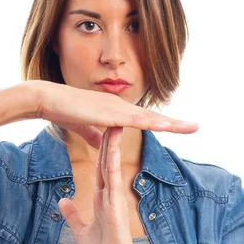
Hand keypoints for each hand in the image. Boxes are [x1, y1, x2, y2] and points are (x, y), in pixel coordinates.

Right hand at [33, 80, 198, 148]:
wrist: (49, 99)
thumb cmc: (63, 110)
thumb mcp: (82, 127)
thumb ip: (93, 135)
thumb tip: (101, 144)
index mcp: (114, 109)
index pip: (142, 118)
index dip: (159, 123)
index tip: (175, 127)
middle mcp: (120, 106)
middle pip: (152, 116)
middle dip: (174, 123)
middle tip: (195, 127)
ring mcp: (117, 108)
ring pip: (151, 117)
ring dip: (173, 123)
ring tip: (193, 128)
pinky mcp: (111, 113)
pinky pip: (138, 120)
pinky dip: (155, 123)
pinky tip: (169, 126)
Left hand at [57, 125, 145, 243]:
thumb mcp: (81, 231)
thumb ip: (74, 214)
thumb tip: (63, 200)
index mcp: (103, 200)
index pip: (101, 169)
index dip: (100, 149)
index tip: (99, 130)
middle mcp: (110, 197)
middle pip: (107, 163)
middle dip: (107, 140)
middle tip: (110, 116)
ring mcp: (115, 202)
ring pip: (112, 169)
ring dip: (112, 148)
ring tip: (115, 125)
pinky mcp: (116, 210)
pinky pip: (114, 185)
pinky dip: (113, 168)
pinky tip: (112, 153)